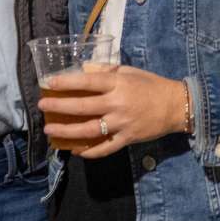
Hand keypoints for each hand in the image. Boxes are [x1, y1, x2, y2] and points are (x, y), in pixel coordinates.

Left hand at [38, 65, 185, 158]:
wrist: (176, 106)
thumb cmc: (151, 85)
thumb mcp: (129, 71)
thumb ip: (106, 71)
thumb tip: (83, 69)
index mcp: (118, 84)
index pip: (88, 81)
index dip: (67, 83)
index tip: (49, 83)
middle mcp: (118, 104)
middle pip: (83, 107)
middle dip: (60, 107)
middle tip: (42, 107)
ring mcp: (122, 123)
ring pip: (90, 130)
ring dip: (68, 131)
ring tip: (51, 131)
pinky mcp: (128, 139)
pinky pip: (106, 148)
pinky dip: (90, 151)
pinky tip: (76, 150)